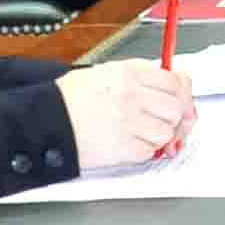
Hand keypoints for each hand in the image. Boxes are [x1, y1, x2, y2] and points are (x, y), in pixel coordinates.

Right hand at [59, 62, 195, 170]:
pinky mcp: (122, 147)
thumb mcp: (105, 74)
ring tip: (141, 134)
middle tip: (166, 124)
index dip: (183, 94)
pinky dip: (143, 152)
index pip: (174, 81)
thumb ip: (140, 77)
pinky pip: (149, 152)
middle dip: (175, 119)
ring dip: (159, 137)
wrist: (41, 122)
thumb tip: (176, 84)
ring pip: (166, 132)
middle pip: (176, 108)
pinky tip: (129, 144)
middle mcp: (131, 95)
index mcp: (127, 73)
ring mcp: (127, 122)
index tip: (183, 104)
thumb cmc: (68, 100)